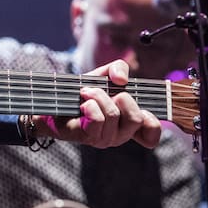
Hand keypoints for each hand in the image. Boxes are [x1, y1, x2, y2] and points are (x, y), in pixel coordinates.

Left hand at [41, 58, 161, 148]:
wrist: (54, 99)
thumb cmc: (82, 91)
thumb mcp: (103, 74)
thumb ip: (118, 68)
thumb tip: (122, 79)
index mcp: (128, 122)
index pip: (152, 133)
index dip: (153, 123)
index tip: (144, 108)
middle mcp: (120, 134)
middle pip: (137, 119)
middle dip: (122, 98)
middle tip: (106, 92)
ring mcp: (104, 138)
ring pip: (114, 115)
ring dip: (99, 96)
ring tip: (87, 93)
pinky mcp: (88, 136)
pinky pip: (98, 119)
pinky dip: (90, 104)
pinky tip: (82, 101)